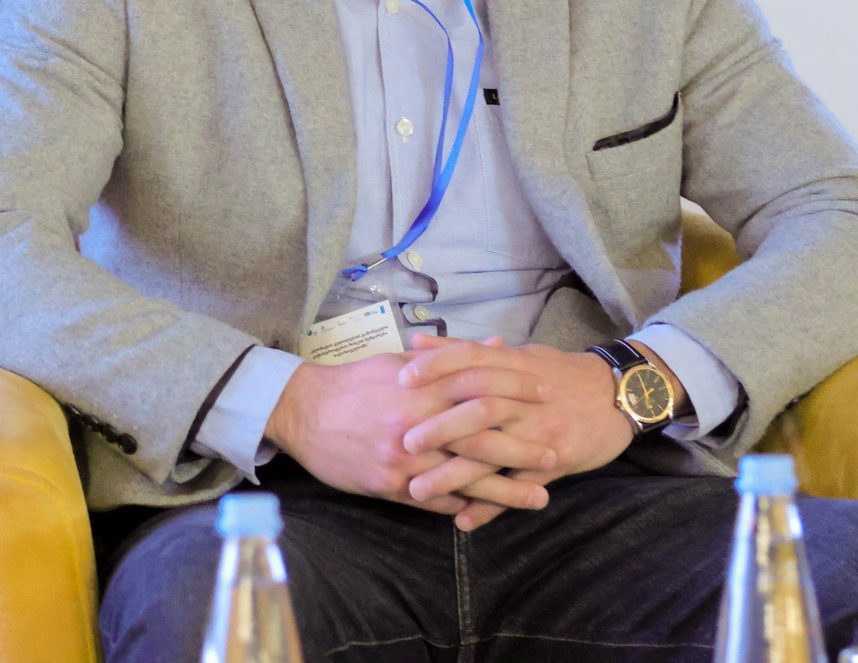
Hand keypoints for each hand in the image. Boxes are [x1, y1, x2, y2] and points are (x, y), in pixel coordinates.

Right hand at [264, 352, 532, 529]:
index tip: (546, 392)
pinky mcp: (390, 485)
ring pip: (464, 477)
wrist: (302, 412)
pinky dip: (465, 506)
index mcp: (419, 385)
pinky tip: (491, 513)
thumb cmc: (353, 383)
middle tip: (555, 453)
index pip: (478, 384)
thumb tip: (498, 344)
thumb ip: (449, 356)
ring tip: (539, 497)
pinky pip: (436, 501)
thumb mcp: (399, 361)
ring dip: (505, 490)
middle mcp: (416, 422)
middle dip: (521, 446)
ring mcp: (404, 458)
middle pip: (480, 436)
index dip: (515, 388)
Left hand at [394, 335, 639, 509]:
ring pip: (495, 453)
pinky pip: (520, 486)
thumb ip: (466, 352)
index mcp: (514, 366)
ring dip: (454, 475)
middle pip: (479, 409)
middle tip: (404, 442)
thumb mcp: (518, 354)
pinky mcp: (558, 462)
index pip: (471, 359)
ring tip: (417, 490)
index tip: (401, 378)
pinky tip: (464, 520)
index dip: (436, 366)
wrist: (618, 393)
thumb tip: (416, 344)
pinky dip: (492, 505)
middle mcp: (525, 399)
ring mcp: (541, 431)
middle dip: (440, 427)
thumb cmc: (559, 372)